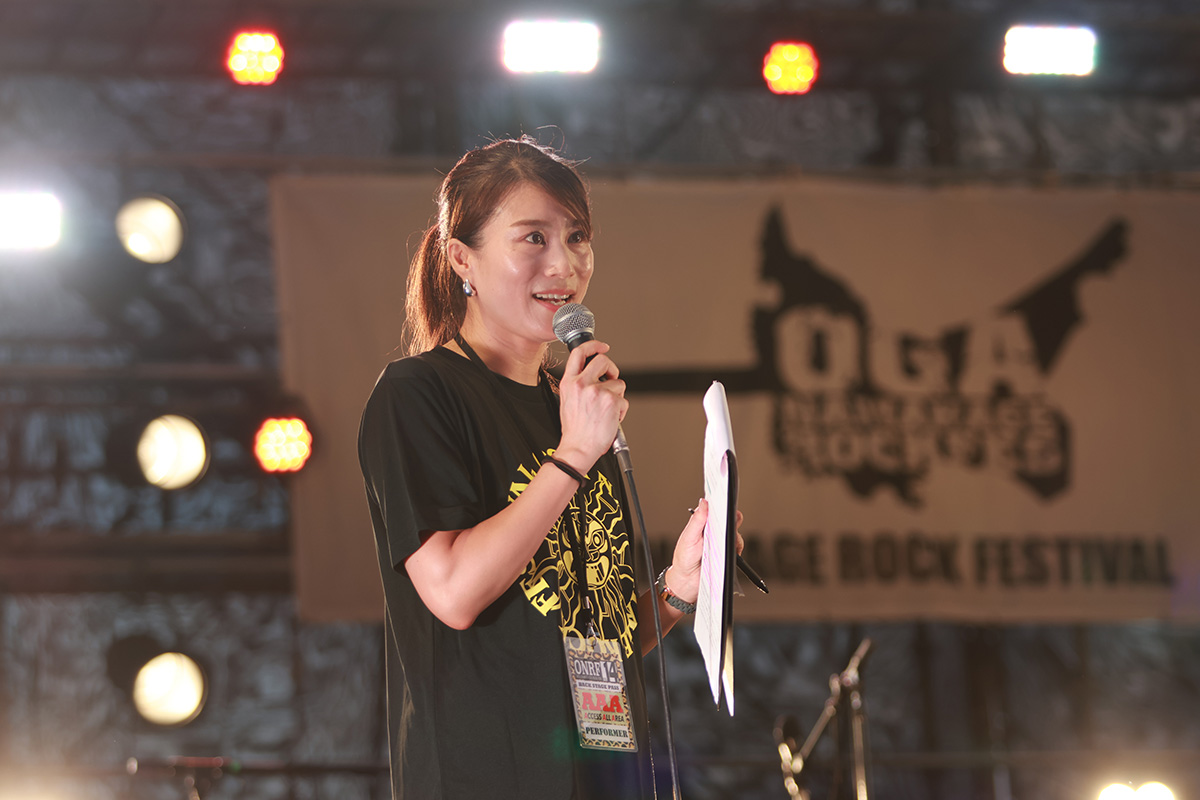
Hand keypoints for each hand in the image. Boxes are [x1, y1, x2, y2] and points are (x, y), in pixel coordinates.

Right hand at [554, 339, 627, 470]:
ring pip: (618, 383)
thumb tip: (596, 375)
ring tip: (606, 411)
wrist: (578, 448)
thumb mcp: (568, 400)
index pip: (579, 353)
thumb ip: (579, 384)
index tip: (602, 346)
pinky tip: (610, 419)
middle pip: (603, 360)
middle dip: (612, 369)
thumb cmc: (575, 429)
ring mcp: (597, 392)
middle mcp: (582, 384)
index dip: (594, 345)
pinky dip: (621, 411)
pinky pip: (624, 401)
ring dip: (617, 397)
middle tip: (611, 380)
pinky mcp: (611, 401)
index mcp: (569, 382)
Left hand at [664, 500, 743, 604]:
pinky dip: (736, 550)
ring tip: (722, 546)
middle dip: (733, 521)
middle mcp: (714, 532)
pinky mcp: (728, 554)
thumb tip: (703, 502)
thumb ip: (697, 520)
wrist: (687, 581)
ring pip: (735, 535)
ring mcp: (722, 543)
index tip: (726, 505)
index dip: (722, 506)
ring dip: (733, 538)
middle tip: (730, 524)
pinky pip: (737, 548)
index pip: (716, 510)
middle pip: (730, 520)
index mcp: (703, 524)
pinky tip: (728, 554)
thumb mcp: (688, 537)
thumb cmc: (684, 559)